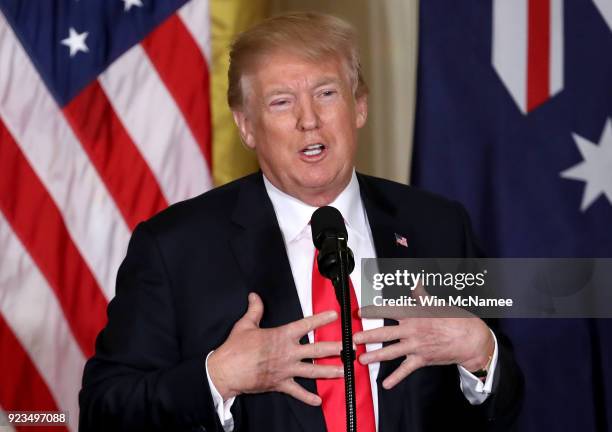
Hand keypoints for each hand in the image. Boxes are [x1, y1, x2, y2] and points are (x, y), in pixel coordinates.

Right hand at [208, 293, 343, 404]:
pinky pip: (297, 392)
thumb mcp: (245, 325)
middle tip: (349, 347)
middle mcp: (287, 352)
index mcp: (281, 336)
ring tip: (343, 371)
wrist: (226, 371)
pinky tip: (318, 400)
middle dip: (335, 348)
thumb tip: (254, 296)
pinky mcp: (280, 384)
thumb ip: (254, 310)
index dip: (321, 319)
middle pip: (317, 350)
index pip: (306, 325)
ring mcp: (286, 369)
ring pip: (313, 371)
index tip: (334, 316)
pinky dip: (308, 397)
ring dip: (329, 371)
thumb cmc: (235, 348)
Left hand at [353, 285, 493, 389]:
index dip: (373, 311)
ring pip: (391, 352)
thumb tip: (415, 282)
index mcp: (414, 315)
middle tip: (354, 338)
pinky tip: (386, 384)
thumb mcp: (437, 304)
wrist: (471, 340)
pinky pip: (406, 370)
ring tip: (361, 359)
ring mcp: (415, 346)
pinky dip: (396, 378)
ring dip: (375, 356)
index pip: (389, 311)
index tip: (360, 312)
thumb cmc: (455, 319)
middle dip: (367, 336)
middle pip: (384, 333)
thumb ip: (422, 295)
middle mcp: (412, 330)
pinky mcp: (422, 359)